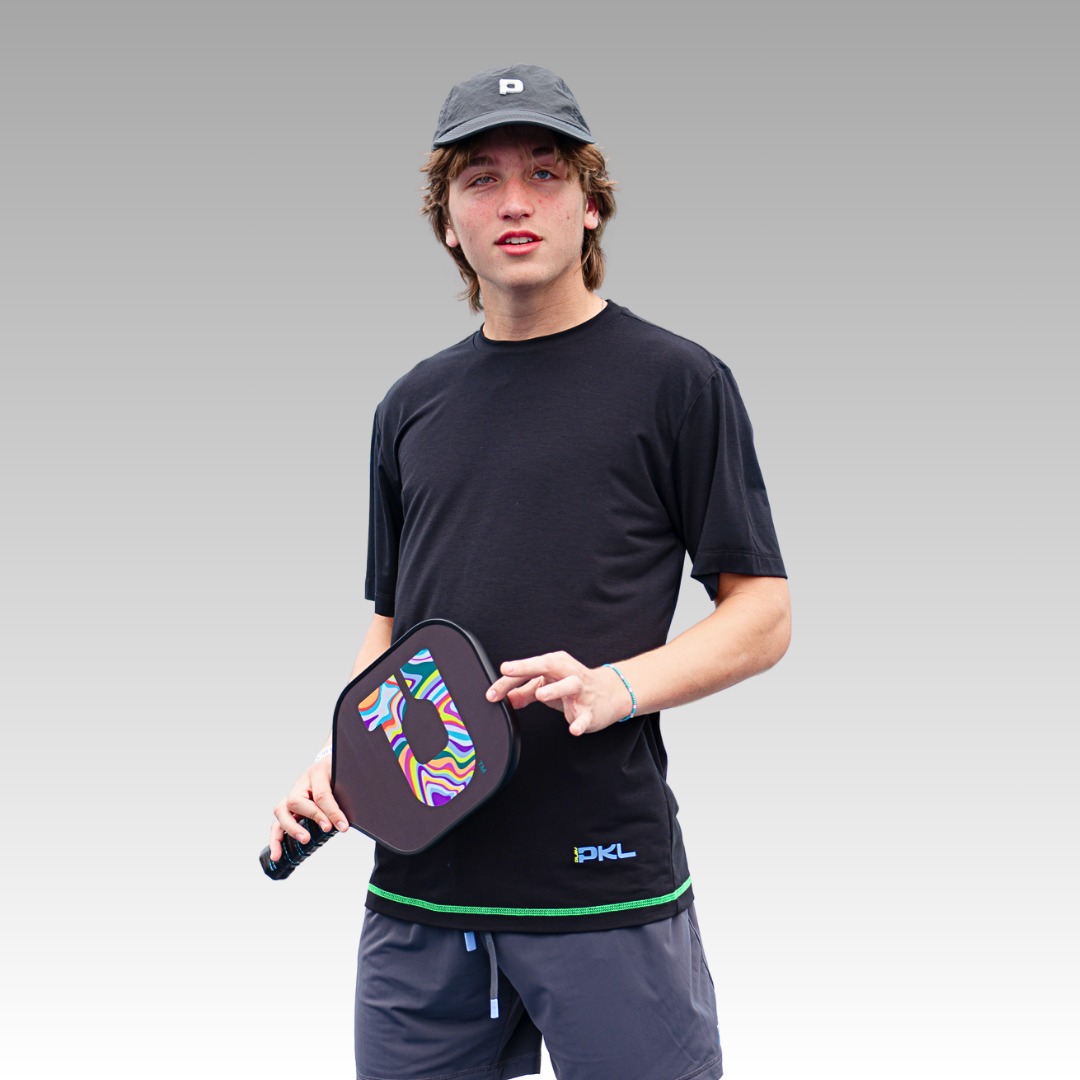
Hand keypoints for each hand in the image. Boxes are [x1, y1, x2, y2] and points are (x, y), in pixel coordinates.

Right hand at [269, 756, 348, 861]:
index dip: (332, 811)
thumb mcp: (343, 778)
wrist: (328, 764)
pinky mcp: (289, 808)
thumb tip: (346, 819)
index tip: (342, 826)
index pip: (321, 794)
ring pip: (281, 812)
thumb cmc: (336, 772)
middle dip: (312, 816)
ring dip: (292, 829)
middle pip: (296, 800)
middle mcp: (300, 784)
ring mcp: (292, 796)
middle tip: (327, 828)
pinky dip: (276, 840)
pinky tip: (277, 855)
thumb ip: (345, 794)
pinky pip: (277, 823)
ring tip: (305, 840)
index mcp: (316, 773)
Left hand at [486, 651, 632, 735]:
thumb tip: (504, 698)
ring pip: (569, 685)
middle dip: (527, 666)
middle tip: (508, 670)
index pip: (528, 669)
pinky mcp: (591, 710)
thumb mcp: (548, 685)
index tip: (492, 691)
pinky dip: (579, 722)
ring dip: (555, 689)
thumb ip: (525, 691)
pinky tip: (573, 728)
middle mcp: (568, 673)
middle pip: (547, 665)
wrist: (611, 694)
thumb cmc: (575, 685)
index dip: (508, 680)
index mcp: (555, 664)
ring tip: (541, 694)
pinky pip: (585, 716)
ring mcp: (581, 691)